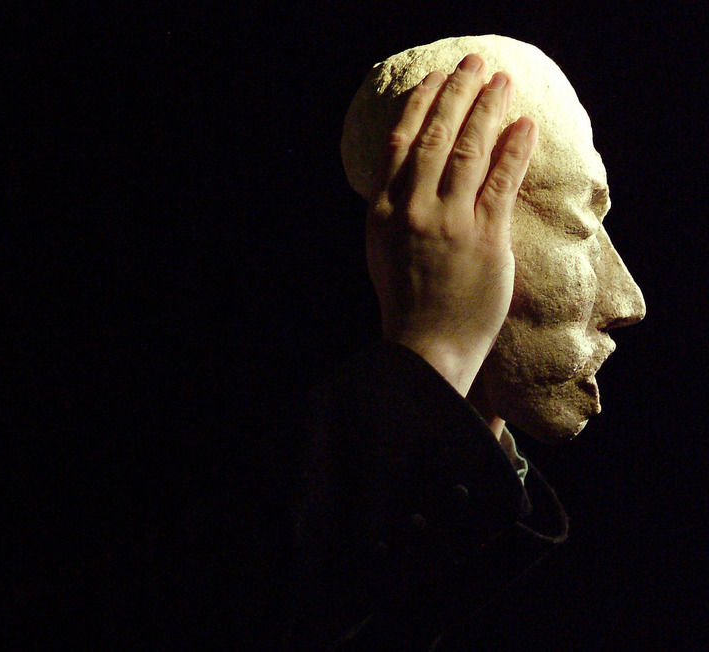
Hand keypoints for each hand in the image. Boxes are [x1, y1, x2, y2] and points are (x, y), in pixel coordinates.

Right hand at [366, 54, 536, 395]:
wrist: (425, 347)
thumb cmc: (406, 303)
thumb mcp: (382, 251)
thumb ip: (394, 212)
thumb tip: (409, 178)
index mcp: (382, 212)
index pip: (399, 145)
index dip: (418, 107)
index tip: (432, 80)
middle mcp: (411, 210)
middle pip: (435, 137)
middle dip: (455, 94)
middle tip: (472, 64)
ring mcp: (448, 221)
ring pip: (469, 150)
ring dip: (487, 110)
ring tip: (502, 83)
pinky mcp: (484, 236)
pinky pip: (501, 180)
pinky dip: (513, 148)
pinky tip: (524, 125)